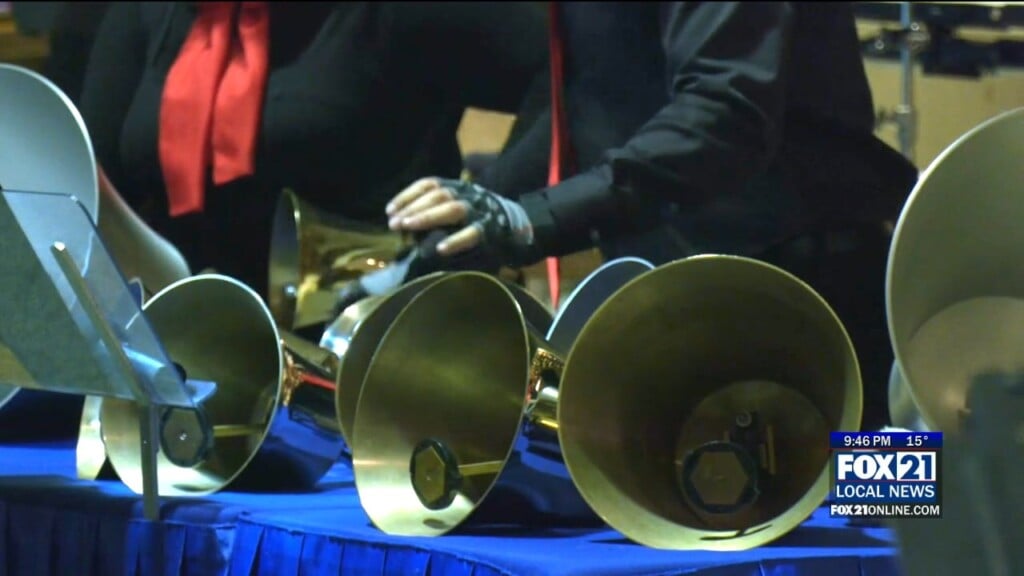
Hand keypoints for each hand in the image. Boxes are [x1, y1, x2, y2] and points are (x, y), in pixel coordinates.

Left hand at [386, 177, 535, 262]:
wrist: (518, 225)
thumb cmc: (477, 219)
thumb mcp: (457, 207)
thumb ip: (434, 211)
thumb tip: (402, 222)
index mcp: (458, 187)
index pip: (429, 184)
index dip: (407, 195)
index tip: (389, 210)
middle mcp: (469, 194)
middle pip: (438, 195)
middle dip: (413, 208)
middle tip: (394, 223)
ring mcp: (481, 211)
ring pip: (453, 209)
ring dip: (428, 217)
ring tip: (408, 228)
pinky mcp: (491, 230)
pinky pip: (472, 233)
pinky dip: (455, 240)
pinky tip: (440, 249)